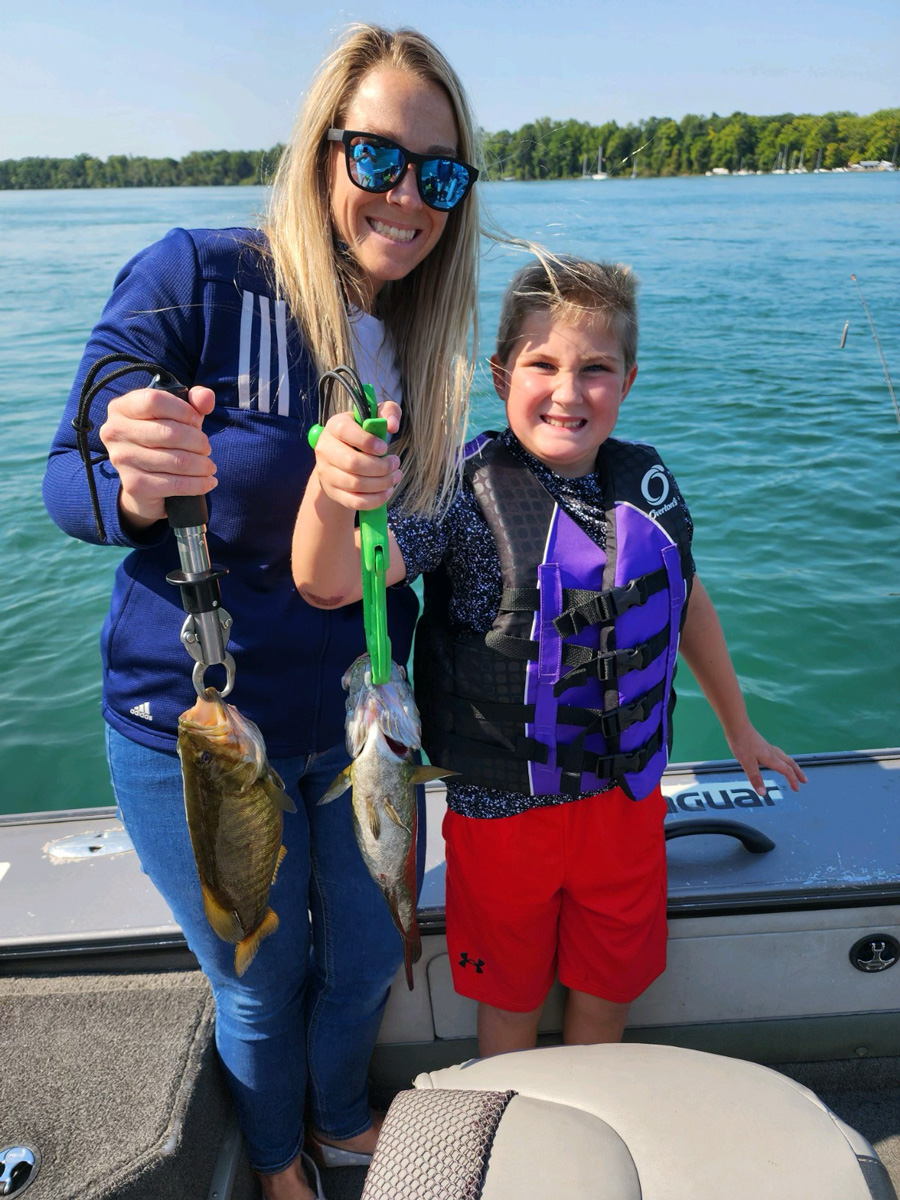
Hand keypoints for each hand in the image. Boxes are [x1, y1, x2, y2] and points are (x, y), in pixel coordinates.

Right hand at [98, 385, 216, 529]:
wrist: (144, 481)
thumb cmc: (162, 439)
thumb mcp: (177, 415)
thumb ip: (194, 401)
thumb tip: (206, 396)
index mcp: (122, 407)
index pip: (155, 401)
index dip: (183, 410)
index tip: (197, 421)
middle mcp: (115, 432)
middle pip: (170, 433)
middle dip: (198, 442)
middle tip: (206, 448)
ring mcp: (122, 459)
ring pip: (177, 461)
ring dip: (202, 465)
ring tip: (209, 466)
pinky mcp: (134, 485)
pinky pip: (176, 484)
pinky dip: (199, 484)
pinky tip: (209, 482)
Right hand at [313, 401, 402, 510]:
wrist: (342, 458)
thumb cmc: (363, 434)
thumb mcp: (375, 417)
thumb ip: (388, 412)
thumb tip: (391, 425)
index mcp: (335, 426)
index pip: (346, 431)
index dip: (368, 441)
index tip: (384, 447)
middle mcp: (325, 449)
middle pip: (353, 463)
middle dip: (381, 466)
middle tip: (395, 464)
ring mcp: (326, 473)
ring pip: (356, 484)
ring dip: (382, 483)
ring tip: (395, 476)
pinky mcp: (333, 492)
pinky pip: (355, 501)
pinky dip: (376, 499)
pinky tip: (387, 491)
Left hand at [725, 726, 807, 795]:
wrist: (737, 726)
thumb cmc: (742, 743)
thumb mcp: (747, 763)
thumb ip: (755, 778)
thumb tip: (763, 794)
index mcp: (771, 758)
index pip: (787, 771)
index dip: (793, 780)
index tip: (797, 789)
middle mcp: (772, 753)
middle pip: (790, 763)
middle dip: (798, 773)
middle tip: (804, 781)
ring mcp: (768, 748)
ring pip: (785, 757)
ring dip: (792, 765)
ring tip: (794, 771)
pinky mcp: (763, 744)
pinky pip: (779, 753)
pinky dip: (783, 759)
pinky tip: (777, 759)